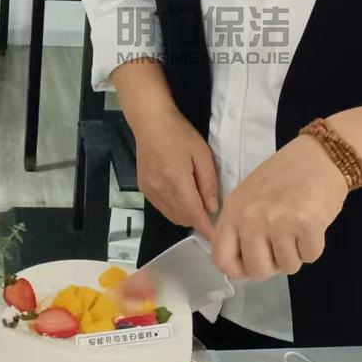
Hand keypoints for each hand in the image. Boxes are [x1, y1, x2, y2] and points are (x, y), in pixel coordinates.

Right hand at [130, 105, 218, 241]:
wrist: (150, 123)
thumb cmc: (180, 134)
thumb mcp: (202, 154)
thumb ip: (208, 182)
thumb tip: (212, 208)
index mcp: (178, 181)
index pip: (194, 214)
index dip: (205, 229)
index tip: (217, 238)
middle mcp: (161, 190)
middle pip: (182, 218)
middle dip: (197, 221)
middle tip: (210, 213)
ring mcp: (150, 191)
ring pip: (171, 216)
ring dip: (185, 216)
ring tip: (197, 205)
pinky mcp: (144, 188)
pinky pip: (162, 208)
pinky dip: (173, 209)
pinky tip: (180, 197)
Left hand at [214, 133, 345, 281]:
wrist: (320, 155)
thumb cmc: (285, 175)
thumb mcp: (249, 195)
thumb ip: (240, 226)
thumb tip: (242, 266)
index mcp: (234, 210)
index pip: (222, 259)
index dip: (239, 270)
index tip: (252, 264)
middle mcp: (252, 218)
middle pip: (258, 271)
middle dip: (274, 265)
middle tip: (282, 245)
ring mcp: (279, 222)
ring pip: (288, 267)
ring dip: (296, 254)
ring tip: (298, 229)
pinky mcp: (307, 225)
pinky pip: (310, 257)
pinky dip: (313, 246)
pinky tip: (312, 225)